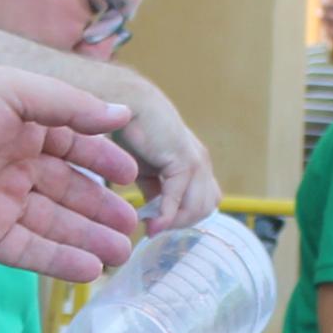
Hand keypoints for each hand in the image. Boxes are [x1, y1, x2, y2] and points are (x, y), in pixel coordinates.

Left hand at [0, 69, 145, 282]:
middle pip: (67, 190)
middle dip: (102, 209)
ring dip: (88, 238)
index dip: (103, 161)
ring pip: (53, 224)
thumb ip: (71, 105)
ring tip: (123, 253)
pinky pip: (27, 250)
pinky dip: (58, 260)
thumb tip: (122, 114)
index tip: (134, 178)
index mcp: (19, 122)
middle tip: (136, 228)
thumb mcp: (15, 90)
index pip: (72, 144)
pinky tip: (89, 269)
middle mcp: (11, 162)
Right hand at [109, 87, 222, 234]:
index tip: (160, 224)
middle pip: (207, 207)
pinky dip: (166, 214)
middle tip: (155, 226)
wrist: (126, 106)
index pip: (206, 202)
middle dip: (181, 223)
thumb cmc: (134, 134)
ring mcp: (196, 160)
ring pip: (199, 206)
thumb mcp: (147, 171)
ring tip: (151, 224)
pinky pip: (179, 196)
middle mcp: (202, 162)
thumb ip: (155, 193)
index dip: (185, 217)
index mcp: (196, 164)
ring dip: (175, 221)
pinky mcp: (183, 159)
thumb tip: (157, 217)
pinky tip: (151, 222)